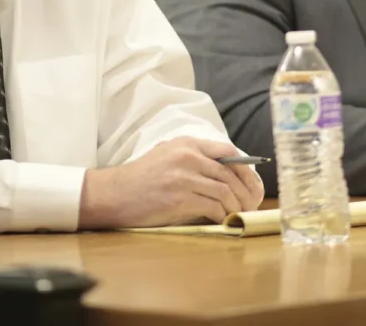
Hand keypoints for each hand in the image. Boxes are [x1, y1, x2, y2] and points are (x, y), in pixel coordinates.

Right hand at [77, 137, 264, 229]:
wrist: (114, 194)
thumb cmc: (141, 178)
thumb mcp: (168, 155)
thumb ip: (194, 158)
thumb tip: (225, 173)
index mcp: (187, 144)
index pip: (228, 152)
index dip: (245, 169)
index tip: (251, 183)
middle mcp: (188, 156)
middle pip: (231, 174)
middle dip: (246, 191)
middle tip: (251, 204)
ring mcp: (184, 177)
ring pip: (225, 191)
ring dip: (236, 206)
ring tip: (239, 215)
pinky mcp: (180, 199)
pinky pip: (213, 207)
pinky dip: (223, 216)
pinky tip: (223, 221)